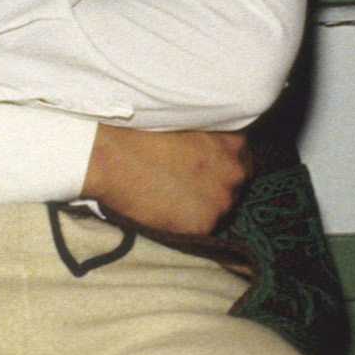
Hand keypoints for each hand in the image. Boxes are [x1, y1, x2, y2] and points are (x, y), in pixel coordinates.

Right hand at [83, 125, 249, 236]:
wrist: (115, 158)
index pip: (239, 158)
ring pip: (220, 209)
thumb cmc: (141, 135)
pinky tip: (167, 212)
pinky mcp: (205, 224)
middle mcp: (235, 171)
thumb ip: (206, 139)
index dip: (219, 165)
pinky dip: (187, 224)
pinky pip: (201, 228)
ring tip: (173, 200)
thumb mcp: (186, 125)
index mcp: (232, 143)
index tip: (202, 169)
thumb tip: (205, 153)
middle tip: (185, 186)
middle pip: (233, 185)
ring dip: (202, 207)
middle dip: (214, 186)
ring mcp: (222, 199)